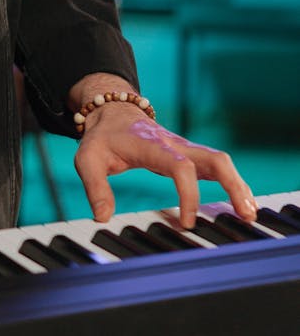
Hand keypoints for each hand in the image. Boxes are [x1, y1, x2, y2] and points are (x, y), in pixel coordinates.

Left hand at [74, 101, 257, 229]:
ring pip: (221, 162)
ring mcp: (186, 149)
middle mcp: (176, 145)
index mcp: (153, 145)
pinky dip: (232, 184)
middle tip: (244, 215)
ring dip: (238, 186)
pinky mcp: (190, 156)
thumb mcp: (87, 158)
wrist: (113, 112)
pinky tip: (240, 205)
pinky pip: (217, 167)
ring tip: (249, 215)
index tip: (188, 223)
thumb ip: (95, 187)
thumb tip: (102, 217)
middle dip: (233, 185)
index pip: (181, 167)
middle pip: (215, 159)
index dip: (189, 195)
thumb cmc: (103, 137)